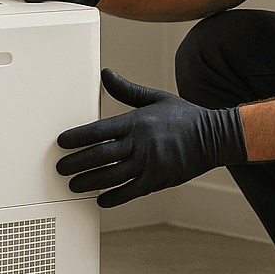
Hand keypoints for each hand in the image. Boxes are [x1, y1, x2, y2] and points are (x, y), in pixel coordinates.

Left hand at [57, 69, 247, 207]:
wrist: (214, 137)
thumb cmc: (184, 117)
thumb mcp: (155, 98)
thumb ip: (126, 90)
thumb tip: (105, 74)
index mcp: (137, 122)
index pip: (99, 130)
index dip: (77, 137)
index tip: (61, 143)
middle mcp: (140, 144)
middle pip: (100, 156)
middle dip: (76, 163)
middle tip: (60, 168)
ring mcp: (149, 164)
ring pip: (111, 176)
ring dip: (89, 182)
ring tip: (73, 185)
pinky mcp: (157, 180)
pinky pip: (130, 192)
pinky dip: (113, 197)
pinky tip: (100, 199)